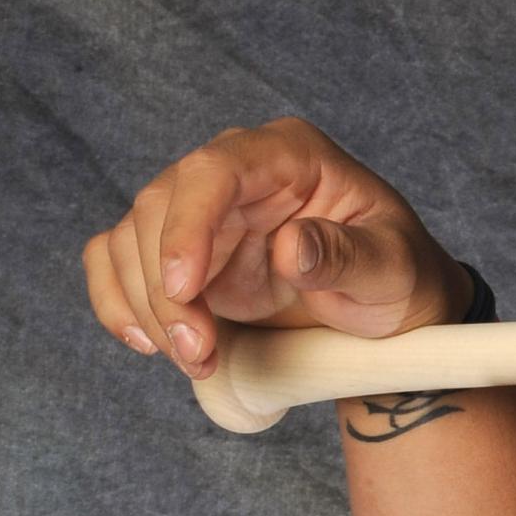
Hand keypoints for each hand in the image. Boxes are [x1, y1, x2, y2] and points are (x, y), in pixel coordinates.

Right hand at [80, 115, 470, 380]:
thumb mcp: (394, 269)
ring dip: (146, 306)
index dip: (188, 225)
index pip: (215, 169)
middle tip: (198, 351)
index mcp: (288, 155)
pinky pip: (116, 261)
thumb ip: (349, 256)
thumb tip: (291, 246)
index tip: (182, 288)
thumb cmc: (398, 276)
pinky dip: (119, 303)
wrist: (389, 311)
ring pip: (130, 239)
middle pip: (160, 207)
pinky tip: (150, 344)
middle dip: (164, 288)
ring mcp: (202, 211)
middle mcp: (235, 173)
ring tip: (196, 360)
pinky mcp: (179, 252)